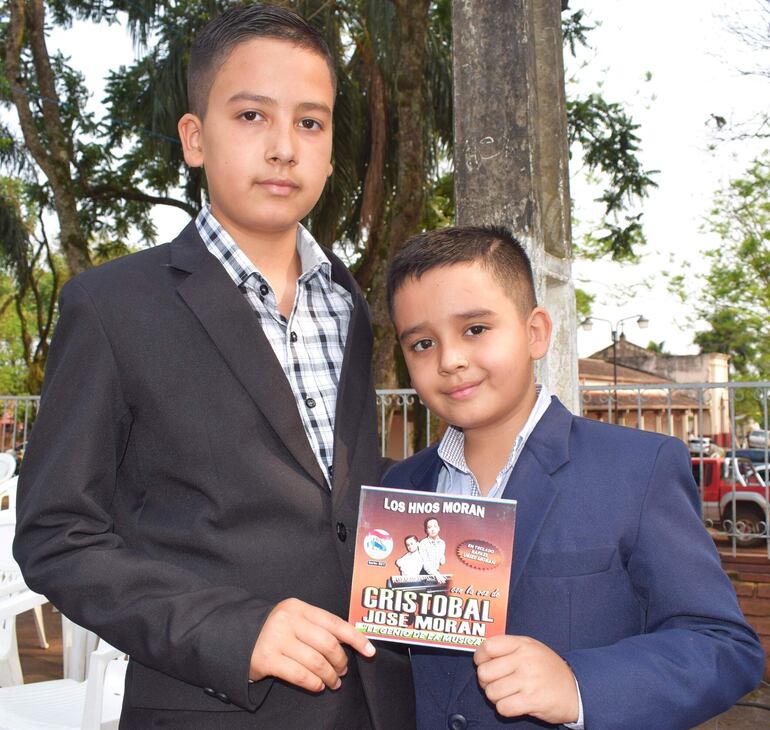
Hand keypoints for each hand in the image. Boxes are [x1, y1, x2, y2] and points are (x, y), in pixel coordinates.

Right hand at [250, 598, 374, 692]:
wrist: (239, 637)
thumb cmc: (277, 631)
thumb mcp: (296, 619)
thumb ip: (319, 626)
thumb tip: (352, 641)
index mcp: (299, 607)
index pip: (334, 622)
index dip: (355, 638)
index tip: (370, 651)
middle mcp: (288, 620)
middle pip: (327, 644)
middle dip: (340, 661)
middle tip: (343, 671)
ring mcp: (276, 639)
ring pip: (316, 661)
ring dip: (330, 676)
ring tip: (333, 682)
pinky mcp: (267, 659)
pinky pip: (300, 675)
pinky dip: (314, 683)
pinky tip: (318, 686)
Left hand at [474, 635, 578, 723]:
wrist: (576, 690)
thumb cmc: (548, 669)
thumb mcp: (531, 648)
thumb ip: (508, 647)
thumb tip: (481, 654)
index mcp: (522, 644)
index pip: (488, 647)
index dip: (480, 658)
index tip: (483, 664)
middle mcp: (524, 660)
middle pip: (484, 672)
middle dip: (485, 682)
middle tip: (495, 683)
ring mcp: (528, 680)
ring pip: (492, 692)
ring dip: (495, 697)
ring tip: (506, 694)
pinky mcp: (532, 700)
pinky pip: (503, 707)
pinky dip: (504, 708)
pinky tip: (513, 704)